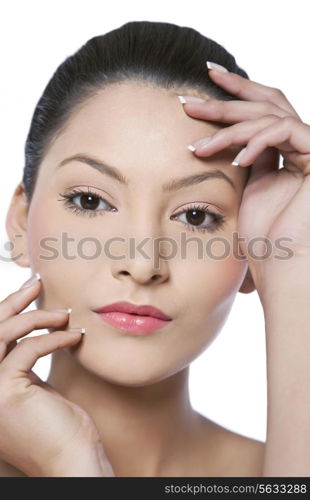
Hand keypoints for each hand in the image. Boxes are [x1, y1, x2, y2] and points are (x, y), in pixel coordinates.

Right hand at [0, 277, 113, 476]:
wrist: (71, 461)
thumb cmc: (59, 427)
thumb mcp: (34, 387)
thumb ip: (23, 363)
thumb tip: (35, 329)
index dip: (6, 311)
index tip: (30, 293)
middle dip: (13, 301)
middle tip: (38, 283)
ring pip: (3, 334)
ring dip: (36, 316)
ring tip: (64, 312)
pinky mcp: (4, 391)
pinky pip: (28, 348)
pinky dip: (53, 337)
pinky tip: (75, 336)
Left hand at [180, 66, 309, 286]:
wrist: (282, 263)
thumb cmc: (264, 237)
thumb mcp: (246, 188)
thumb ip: (243, 159)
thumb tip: (217, 140)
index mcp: (283, 150)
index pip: (260, 111)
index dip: (233, 94)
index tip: (199, 88)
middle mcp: (301, 144)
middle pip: (264, 104)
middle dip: (224, 100)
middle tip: (188, 102)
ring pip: (269, 116)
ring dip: (229, 130)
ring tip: (198, 148)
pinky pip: (285, 130)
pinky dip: (257, 141)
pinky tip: (236, 160)